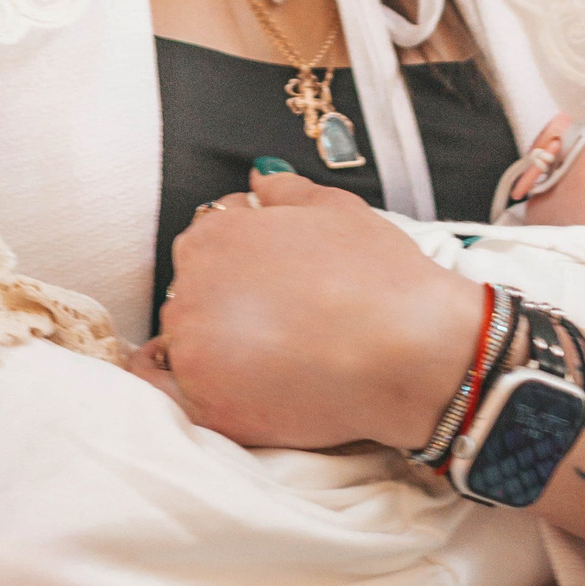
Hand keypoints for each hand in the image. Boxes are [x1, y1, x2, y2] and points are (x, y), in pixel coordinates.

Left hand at [160, 170, 481, 451]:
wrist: (410, 354)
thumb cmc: (379, 275)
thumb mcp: (335, 208)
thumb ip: (284, 190)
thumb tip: (258, 178)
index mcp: (213, 236)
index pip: (205, 243)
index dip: (239, 260)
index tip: (271, 281)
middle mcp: (190, 289)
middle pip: (191, 293)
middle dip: (224, 302)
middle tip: (276, 320)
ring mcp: (194, 352)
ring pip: (184, 343)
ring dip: (211, 345)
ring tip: (269, 357)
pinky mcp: (208, 407)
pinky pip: (174, 396)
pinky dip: (189, 389)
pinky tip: (225, 385)